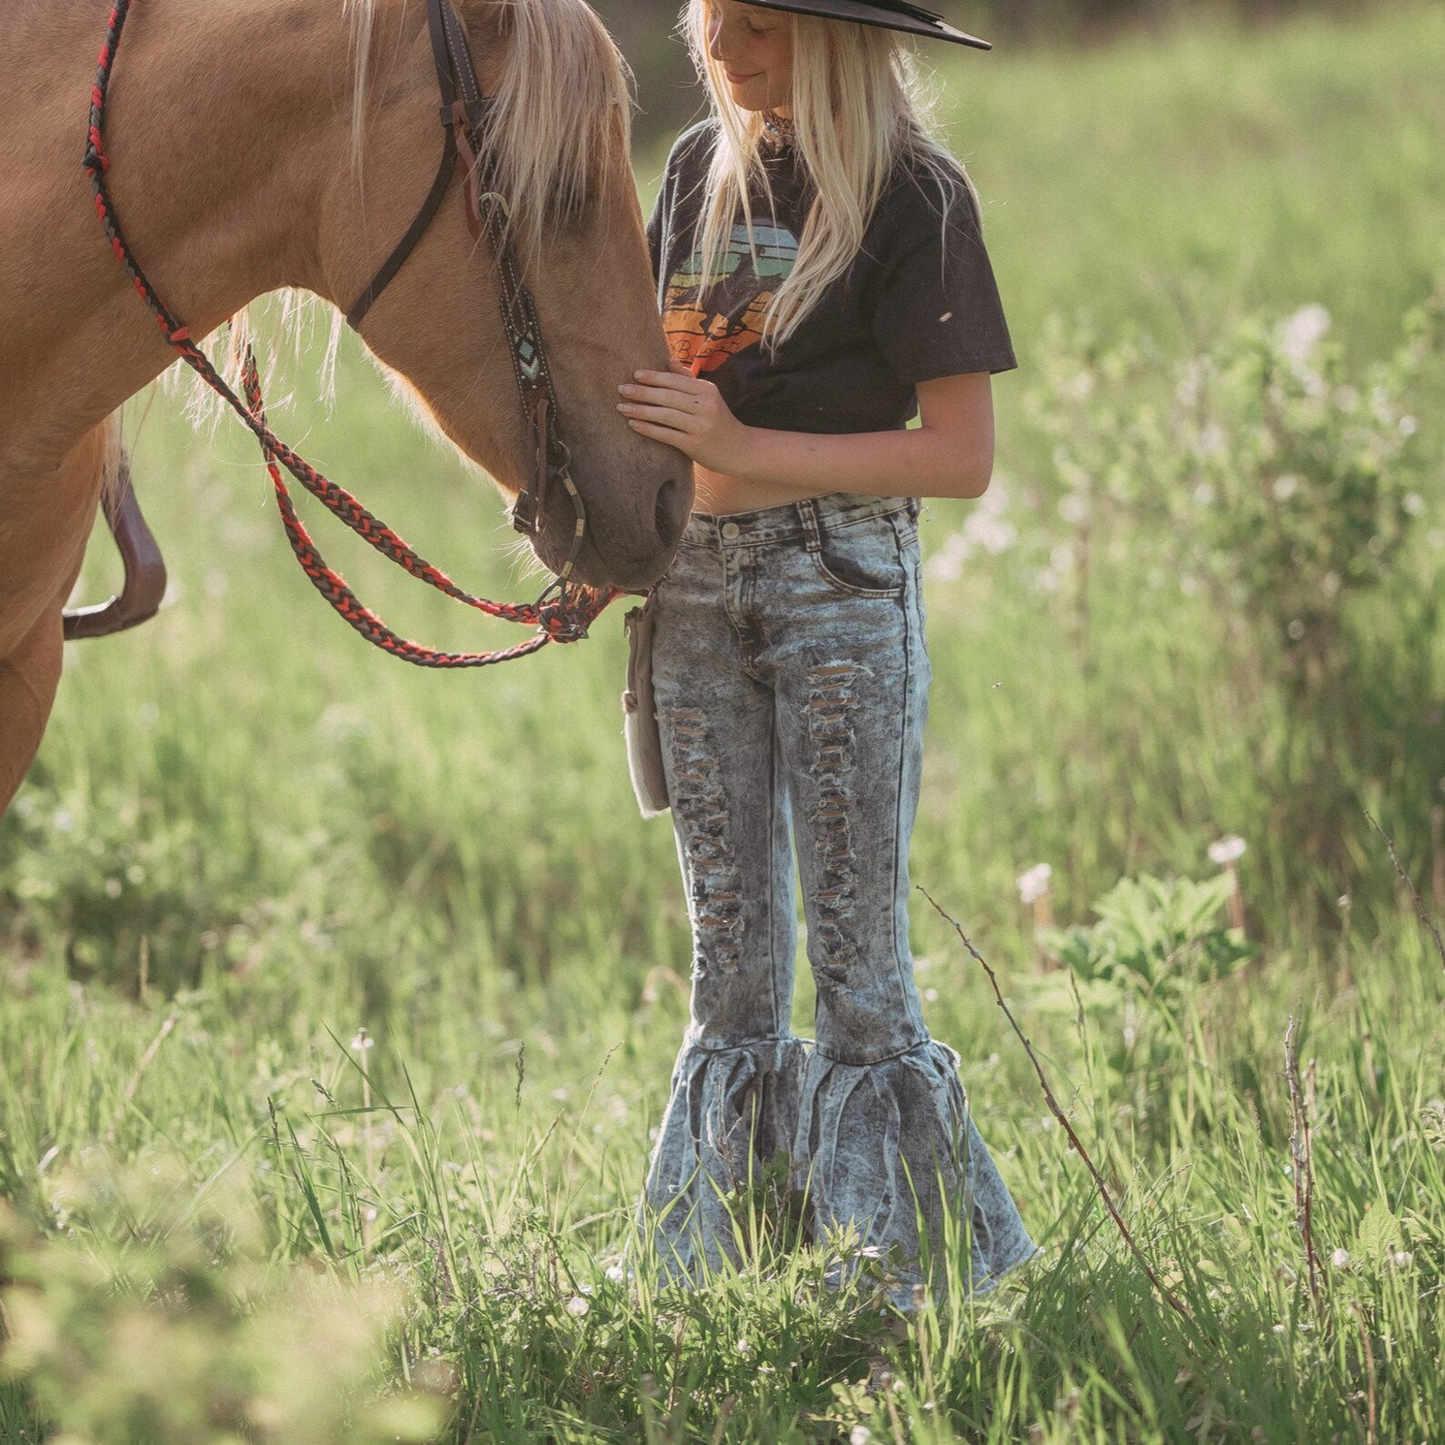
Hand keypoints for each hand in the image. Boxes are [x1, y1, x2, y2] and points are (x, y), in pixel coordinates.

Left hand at [618, 361, 753, 474]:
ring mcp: (700, 426)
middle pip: (668, 396)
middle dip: (643, 392)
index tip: (635, 375)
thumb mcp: (709, 396)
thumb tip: (668, 360)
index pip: (676, 380)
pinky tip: (633, 424)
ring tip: (622, 407)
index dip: (655, 377)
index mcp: (707, 390)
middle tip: (622, 389)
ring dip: (641, 410)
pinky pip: (666, 435)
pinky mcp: (694, 445)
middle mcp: (705, 406)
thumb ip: (688, 379)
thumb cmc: (718, 421)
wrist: (740, 450)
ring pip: (665, 415)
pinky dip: (648, 429)